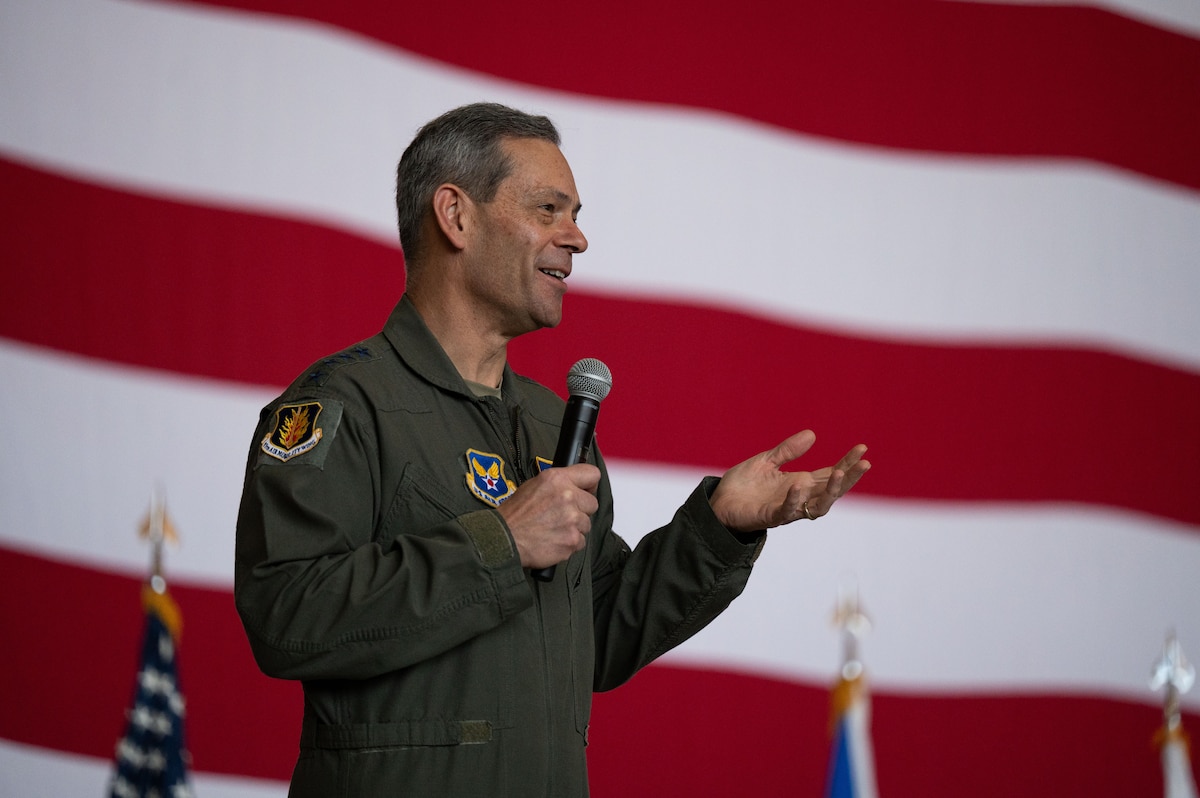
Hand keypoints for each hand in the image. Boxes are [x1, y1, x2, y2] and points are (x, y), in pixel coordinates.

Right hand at [497, 463, 600, 568]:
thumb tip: (575, 485)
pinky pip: (581, 542)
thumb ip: (558, 483)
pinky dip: (569, 543)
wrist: (503, 539)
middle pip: (592, 503)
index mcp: (557, 479)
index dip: (590, 484)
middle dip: (581, 510)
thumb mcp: (534, 485)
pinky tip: (554, 540)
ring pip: (587, 524)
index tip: (587, 490)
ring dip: (574, 528)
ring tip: (554, 529)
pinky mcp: (572, 540)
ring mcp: (571, 519)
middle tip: (562, 515)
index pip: (592, 474)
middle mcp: (567, 496)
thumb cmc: (514, 515)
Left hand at [708, 430, 869, 531]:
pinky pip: (786, 512)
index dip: (847, 462)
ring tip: (840, 473)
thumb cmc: (744, 486)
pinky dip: (794, 500)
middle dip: (850, 478)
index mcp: (800, 484)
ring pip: (818, 507)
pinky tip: (799, 485)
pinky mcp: (769, 517)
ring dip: (831, 491)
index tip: (862, 448)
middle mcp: (798, 498)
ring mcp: (786, 509)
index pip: (830, 474)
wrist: (719, 503)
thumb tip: (812, 434)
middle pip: (832, 491)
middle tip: (864, 463)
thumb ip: (788, 451)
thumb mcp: (767, 461)